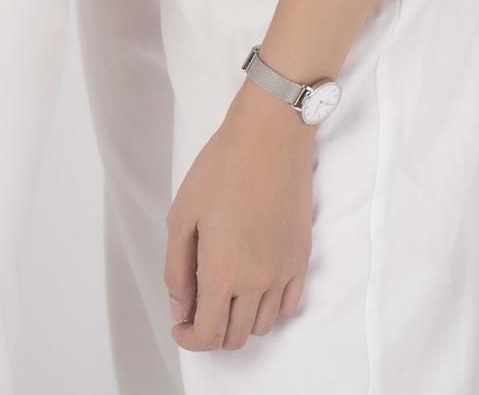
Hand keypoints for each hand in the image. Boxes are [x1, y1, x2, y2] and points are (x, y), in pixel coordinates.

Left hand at [165, 82, 316, 351]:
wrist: (270, 139)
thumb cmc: (219, 170)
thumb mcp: (181, 216)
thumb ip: (176, 269)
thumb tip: (180, 309)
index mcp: (222, 272)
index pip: (208, 335)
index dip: (189, 339)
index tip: (180, 325)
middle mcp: (256, 282)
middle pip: (236, 337)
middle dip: (211, 332)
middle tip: (196, 308)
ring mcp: (283, 273)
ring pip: (263, 326)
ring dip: (239, 321)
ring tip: (223, 293)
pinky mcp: (301, 260)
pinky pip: (288, 306)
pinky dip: (268, 308)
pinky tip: (252, 287)